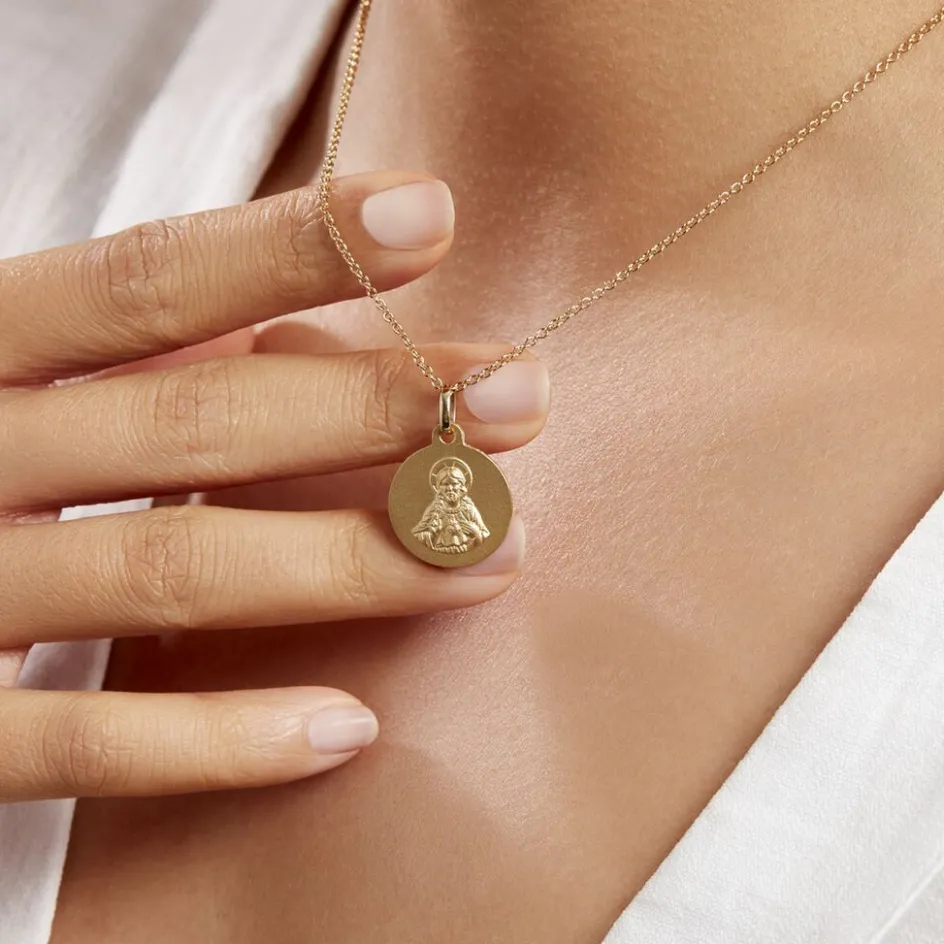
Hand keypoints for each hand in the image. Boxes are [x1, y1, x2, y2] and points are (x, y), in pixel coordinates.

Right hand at [0, 172, 548, 800]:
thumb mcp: (33, 386)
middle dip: (370, 408)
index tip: (432, 214)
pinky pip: (85, 744)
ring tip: (493, 554)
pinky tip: (350, 725)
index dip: (292, 246)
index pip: (148, 281)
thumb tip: (334, 344)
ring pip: (169, 571)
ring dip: (350, 563)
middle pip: (192, 420)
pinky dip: (221, 740)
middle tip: (520, 397)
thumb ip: (152, 369)